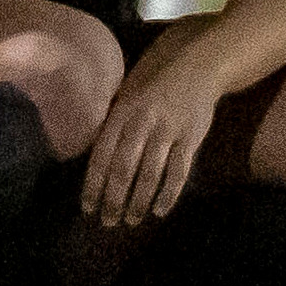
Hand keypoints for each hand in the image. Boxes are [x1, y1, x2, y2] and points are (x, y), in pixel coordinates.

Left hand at [82, 46, 223, 226]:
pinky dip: (168, 194)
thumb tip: (94, 154)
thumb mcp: (127, 93)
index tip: (87, 207)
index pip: (101, 156)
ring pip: (149, 174)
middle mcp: (141, 123)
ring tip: (131, 220)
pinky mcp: (191, 137)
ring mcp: (168, 131)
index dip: (93, 185)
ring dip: (139, 202)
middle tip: (108, 222)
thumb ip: (112, 121)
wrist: (198, 63)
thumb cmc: (156, 79)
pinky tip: (160, 210)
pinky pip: (178, 172)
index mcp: (121, 113)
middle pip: (123, 169)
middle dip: (113, 200)